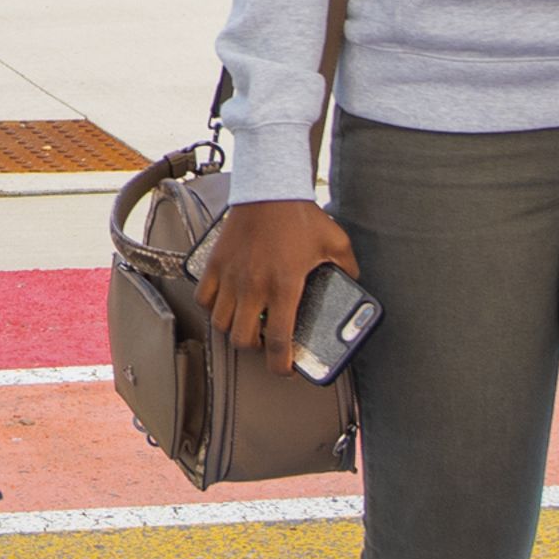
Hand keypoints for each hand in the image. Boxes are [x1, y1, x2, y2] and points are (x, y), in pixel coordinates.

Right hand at [195, 196, 355, 358]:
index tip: (285, 370)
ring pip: (220, 323)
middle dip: (255, 349)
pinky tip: (226, 302)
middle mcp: (254, 286)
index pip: (279, 341)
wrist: (270, 188)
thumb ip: (348, 268)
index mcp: (285, 286)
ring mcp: (231, 276)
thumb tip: (354, 283)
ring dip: (233, 330)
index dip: (281, 365)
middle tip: (265, 341)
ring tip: (246, 323)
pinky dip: (212, 307)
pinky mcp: (215, 264)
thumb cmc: (301, 215)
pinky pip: (203, 298)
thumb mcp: (336, 242)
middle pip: (242, 340)